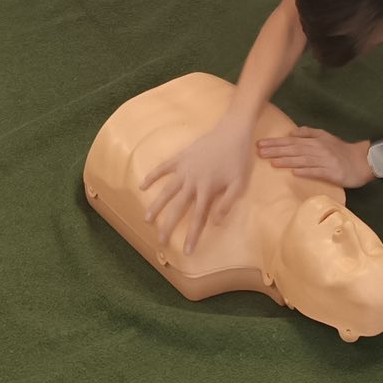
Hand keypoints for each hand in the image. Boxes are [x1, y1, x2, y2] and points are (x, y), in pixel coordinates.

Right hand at [140, 121, 253, 255]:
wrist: (232, 131)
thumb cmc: (238, 158)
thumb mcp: (239, 183)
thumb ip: (227, 203)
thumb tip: (215, 223)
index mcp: (207, 189)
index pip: (198, 218)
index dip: (192, 236)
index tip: (186, 252)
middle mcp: (192, 181)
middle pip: (177, 208)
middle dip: (168, 226)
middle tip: (160, 241)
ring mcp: (184, 168)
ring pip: (167, 190)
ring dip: (156, 205)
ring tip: (147, 219)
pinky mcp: (181, 156)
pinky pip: (163, 168)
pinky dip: (153, 176)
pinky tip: (143, 186)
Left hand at [256, 127, 371, 188]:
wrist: (362, 160)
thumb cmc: (341, 150)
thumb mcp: (325, 137)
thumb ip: (308, 133)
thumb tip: (290, 133)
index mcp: (314, 141)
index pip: (291, 142)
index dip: (275, 143)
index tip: (260, 145)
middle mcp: (317, 149)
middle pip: (294, 149)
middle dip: (276, 151)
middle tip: (259, 152)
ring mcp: (325, 161)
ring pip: (302, 160)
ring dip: (287, 161)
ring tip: (272, 162)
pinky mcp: (332, 172)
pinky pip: (317, 172)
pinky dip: (306, 172)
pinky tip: (295, 173)